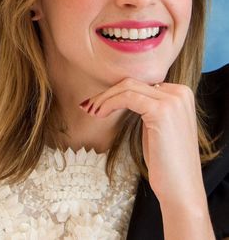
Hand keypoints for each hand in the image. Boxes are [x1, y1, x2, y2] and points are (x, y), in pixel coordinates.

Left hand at [80, 78, 206, 206]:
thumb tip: (124, 93)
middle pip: (134, 82)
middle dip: (108, 93)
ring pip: (128, 87)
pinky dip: (109, 103)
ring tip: (90, 110)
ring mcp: (173, 100)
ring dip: (105, 98)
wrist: (181, 189)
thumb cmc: (166, 161)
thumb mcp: (158, 125)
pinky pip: (128, 97)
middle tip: (89, 105)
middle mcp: (180, 92)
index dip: (118, 91)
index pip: (142, 83)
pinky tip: (99, 114)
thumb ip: (149, 106)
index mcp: (182, 93)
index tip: (99, 103)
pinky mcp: (162, 111)